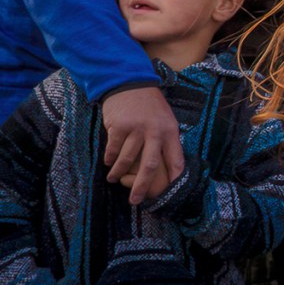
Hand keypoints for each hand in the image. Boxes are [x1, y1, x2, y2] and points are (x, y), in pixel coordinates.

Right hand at [100, 85, 182, 204]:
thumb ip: (166, 140)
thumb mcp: (165, 119)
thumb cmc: (150, 106)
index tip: (172, 193)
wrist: (130, 83)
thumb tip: (168, 166)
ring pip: (127, 160)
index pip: (176, 158)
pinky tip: (107, 161)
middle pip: (150, 166)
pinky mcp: (119, 127)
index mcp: (170, 131)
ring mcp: (136, 129)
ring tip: (113, 179)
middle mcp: (155, 131)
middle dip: (142, 186)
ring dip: (118, 173)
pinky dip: (109, 158)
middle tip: (135, 200)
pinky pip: (113, 150)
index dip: (175, 177)